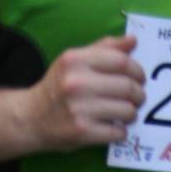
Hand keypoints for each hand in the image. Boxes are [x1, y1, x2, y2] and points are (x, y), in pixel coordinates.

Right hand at [24, 34, 144, 151]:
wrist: (30, 118)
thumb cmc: (58, 87)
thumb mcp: (75, 61)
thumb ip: (104, 48)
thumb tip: (133, 40)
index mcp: (75, 60)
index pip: (121, 62)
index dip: (137, 71)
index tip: (139, 78)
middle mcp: (76, 82)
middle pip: (127, 87)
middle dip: (139, 94)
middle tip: (137, 98)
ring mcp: (79, 108)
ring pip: (127, 110)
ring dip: (132, 114)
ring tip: (125, 113)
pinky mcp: (82, 131)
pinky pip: (118, 132)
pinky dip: (120, 131)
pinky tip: (113, 127)